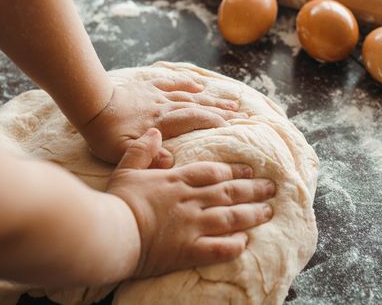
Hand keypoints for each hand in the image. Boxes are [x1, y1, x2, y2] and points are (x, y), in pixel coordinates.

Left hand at [79, 76, 246, 164]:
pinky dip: (188, 83)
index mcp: (162, 123)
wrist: (89, 105)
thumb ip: (147, 157)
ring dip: (211, 98)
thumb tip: (170, 161)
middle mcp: (165, 106)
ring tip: (231, 100)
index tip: (236, 126)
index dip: (217, 122)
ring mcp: (157, 95)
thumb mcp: (122, 153)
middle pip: (199, 106)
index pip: (195, 120)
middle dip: (222, 110)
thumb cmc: (104, 133)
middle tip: (243, 114)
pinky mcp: (148, 87)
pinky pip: (172, 83)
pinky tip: (199, 84)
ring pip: (190, 94)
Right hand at [107, 129, 274, 277]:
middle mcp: (189, 201)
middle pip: (228, 192)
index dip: (234, 170)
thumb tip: (155, 132)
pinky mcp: (188, 250)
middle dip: (253, 189)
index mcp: (176, 181)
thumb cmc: (117, 201)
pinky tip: (245, 242)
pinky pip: (218, 248)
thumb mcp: (126, 169)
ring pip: (230, 217)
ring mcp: (191, 226)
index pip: (212, 172)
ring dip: (252, 214)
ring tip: (269, 211)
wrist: (110, 233)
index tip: (250, 169)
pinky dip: (234, 244)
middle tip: (272, 187)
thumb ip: (142, 150)